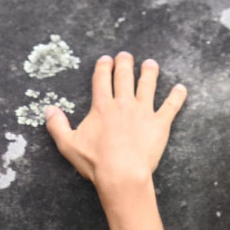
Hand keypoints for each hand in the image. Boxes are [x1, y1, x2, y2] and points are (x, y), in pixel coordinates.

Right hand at [45, 52, 186, 194]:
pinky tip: (182, 88)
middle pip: (124, 77)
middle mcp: (123, 103)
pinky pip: (171, 106)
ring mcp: (143, 112)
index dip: (103, 67)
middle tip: (126, 55)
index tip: (106, 59)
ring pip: (148, 85)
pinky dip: (177, 96)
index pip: (102, 79)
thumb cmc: (95, 162)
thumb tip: (47, 109)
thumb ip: (57, 125)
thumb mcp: (68, 144)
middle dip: (125, 63)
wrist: (122, 174)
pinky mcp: (159, 124)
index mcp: (102, 106)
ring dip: (150, 72)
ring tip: (151, 64)